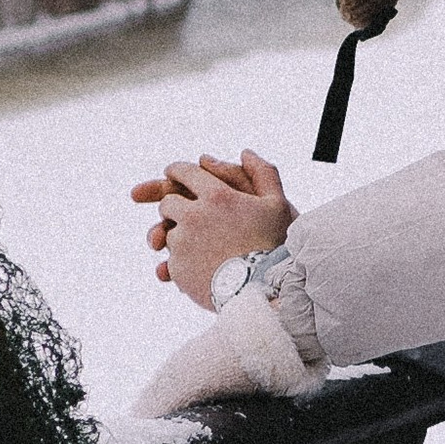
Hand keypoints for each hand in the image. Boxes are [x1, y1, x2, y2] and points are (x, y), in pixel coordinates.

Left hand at [128, 148, 291, 306]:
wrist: (264, 290)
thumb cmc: (274, 245)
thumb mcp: (277, 205)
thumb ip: (262, 173)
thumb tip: (245, 153)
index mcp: (215, 196)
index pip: (184, 173)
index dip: (176, 171)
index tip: (172, 174)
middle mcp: (193, 216)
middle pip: (168, 204)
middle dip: (174, 206)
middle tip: (186, 213)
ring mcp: (182, 244)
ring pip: (168, 235)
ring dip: (180, 237)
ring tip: (201, 249)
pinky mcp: (177, 269)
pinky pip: (171, 262)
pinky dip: (183, 262)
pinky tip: (202, 268)